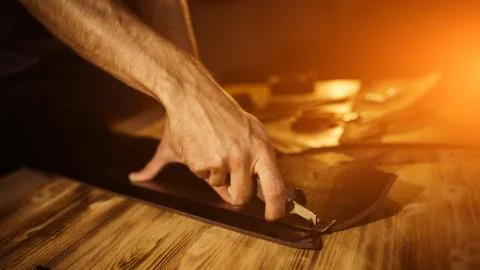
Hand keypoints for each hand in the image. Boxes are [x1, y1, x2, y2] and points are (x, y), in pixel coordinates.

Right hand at [129, 79, 285, 219]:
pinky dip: (201, 167)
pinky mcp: (201, 164)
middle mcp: (244, 157)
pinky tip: (201, 146)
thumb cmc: (222, 112)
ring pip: (220, 186)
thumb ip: (259, 159)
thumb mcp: (251, 131)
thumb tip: (265, 186)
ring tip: (213, 147)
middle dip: (235, 193)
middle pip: (242, 196)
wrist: (192, 96)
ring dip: (216, 174)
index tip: (272, 215)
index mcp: (261, 148)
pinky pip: (203, 177)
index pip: (275, 187)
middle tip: (229, 177)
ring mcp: (222, 162)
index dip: (275, 208)